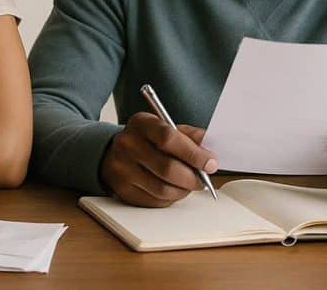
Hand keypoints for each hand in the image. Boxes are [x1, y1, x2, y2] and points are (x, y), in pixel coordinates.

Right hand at [100, 112, 217, 207]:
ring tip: (189, 184)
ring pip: (162, 189)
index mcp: (141, 124)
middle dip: (192, 177)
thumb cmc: (147, 139)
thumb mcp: (166, 127)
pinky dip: (170, 198)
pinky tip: (173, 189)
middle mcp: (127, 145)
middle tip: (204, 179)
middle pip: (167, 168)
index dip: (193, 153)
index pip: (168, 138)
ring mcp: (122, 169)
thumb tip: (211, 149)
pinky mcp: (122, 190)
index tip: (210, 162)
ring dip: (183, 190)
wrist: (115, 152)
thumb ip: (189, 136)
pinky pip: (154, 201)